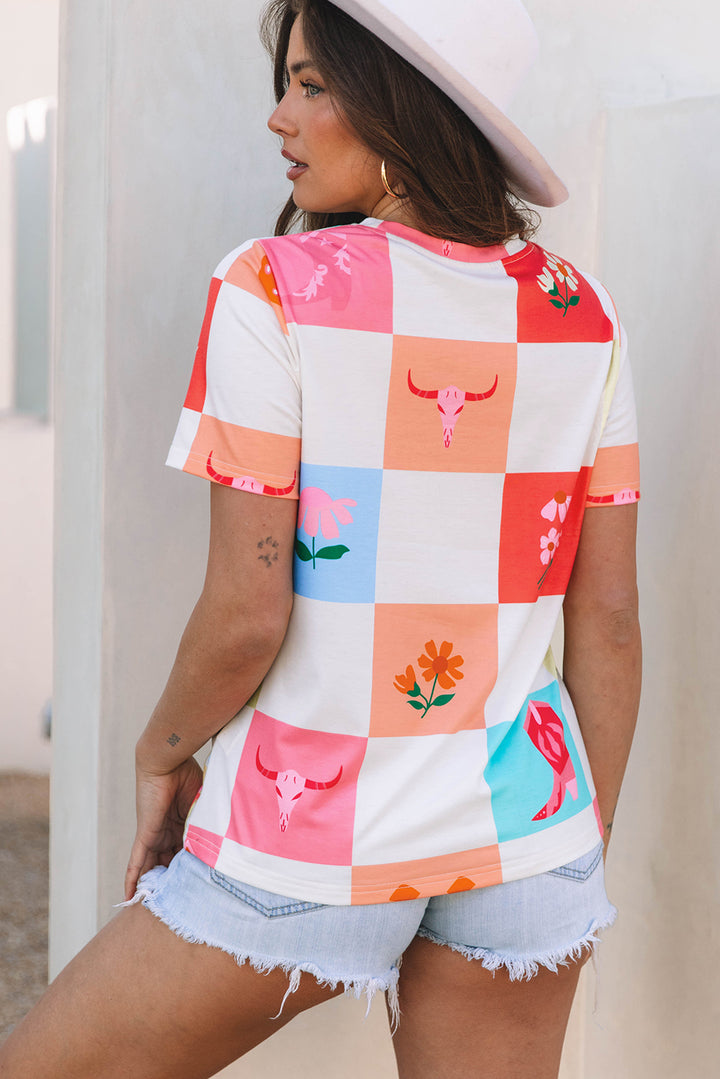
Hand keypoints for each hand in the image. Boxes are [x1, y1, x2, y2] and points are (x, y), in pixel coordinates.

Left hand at [124, 756, 202, 900]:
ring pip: (153, 868)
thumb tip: (232, 836)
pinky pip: (136, 862)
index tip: (198, 886)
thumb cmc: (189, 775)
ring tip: (156, 909)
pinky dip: (133, 879)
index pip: (186, 853)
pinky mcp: (144, 835)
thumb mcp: (204, 805)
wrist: (168, 760)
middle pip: (169, 864)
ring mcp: (154, 835)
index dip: (190, 869)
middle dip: (173, 882)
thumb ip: (211, 822)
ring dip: (155, 886)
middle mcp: (166, 832)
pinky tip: (130, 898)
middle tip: (181, 903)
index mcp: (182, 825)